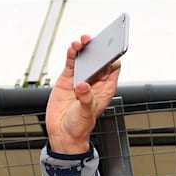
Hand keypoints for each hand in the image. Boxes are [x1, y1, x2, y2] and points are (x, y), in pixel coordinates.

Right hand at [46, 36, 123, 154]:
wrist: (62, 133)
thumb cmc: (80, 127)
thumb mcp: (86, 114)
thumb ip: (86, 99)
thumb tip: (82, 85)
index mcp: (105, 89)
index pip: (113, 68)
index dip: (113, 58)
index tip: (110, 50)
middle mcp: (94, 82)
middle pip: (99, 60)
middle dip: (97, 49)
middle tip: (94, 42)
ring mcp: (80, 79)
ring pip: (85, 59)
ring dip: (84, 49)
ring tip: (81, 42)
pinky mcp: (67, 79)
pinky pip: (71, 63)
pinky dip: (72, 54)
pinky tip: (72, 48)